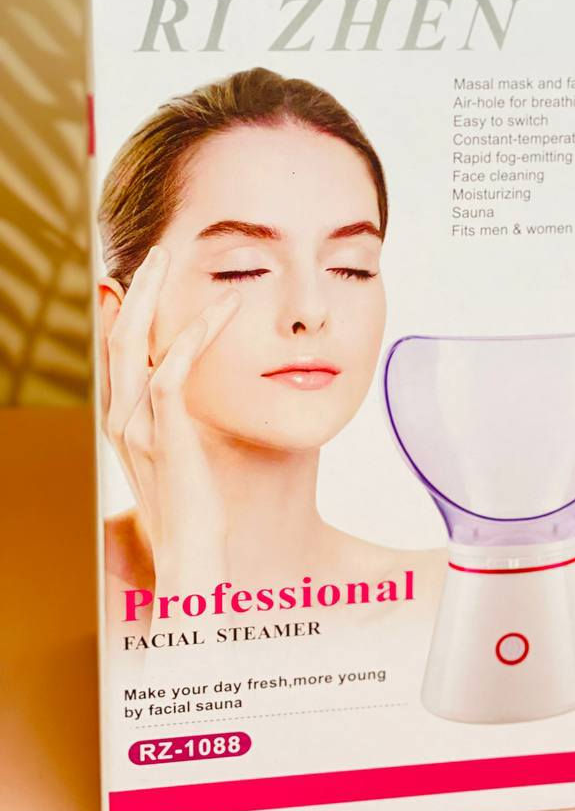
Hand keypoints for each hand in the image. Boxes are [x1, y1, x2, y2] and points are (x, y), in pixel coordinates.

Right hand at [100, 245, 239, 605]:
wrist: (193, 558)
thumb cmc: (198, 510)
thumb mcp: (183, 455)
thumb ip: (179, 421)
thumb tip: (190, 392)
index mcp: (124, 423)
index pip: (116, 353)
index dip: (120, 310)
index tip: (132, 276)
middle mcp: (122, 420)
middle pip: (117, 336)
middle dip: (135, 289)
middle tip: (156, 252)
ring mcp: (139, 427)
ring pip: (135, 342)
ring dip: (155, 295)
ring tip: (172, 260)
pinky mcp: (167, 434)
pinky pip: (172, 370)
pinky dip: (195, 334)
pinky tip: (222, 309)